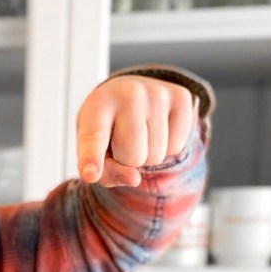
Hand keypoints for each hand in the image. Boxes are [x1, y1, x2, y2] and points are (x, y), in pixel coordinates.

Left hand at [76, 74, 196, 187]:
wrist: (128, 92)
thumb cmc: (107, 129)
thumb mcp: (95, 151)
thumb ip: (107, 171)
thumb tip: (134, 179)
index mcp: (97, 105)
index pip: (94, 137)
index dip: (91, 157)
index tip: (89, 174)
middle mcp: (128, 93)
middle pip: (133, 158)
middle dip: (128, 160)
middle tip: (123, 140)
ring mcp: (157, 93)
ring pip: (156, 156)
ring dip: (148, 155)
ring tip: (140, 133)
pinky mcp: (181, 97)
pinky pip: (177, 147)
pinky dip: (168, 147)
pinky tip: (157, 128)